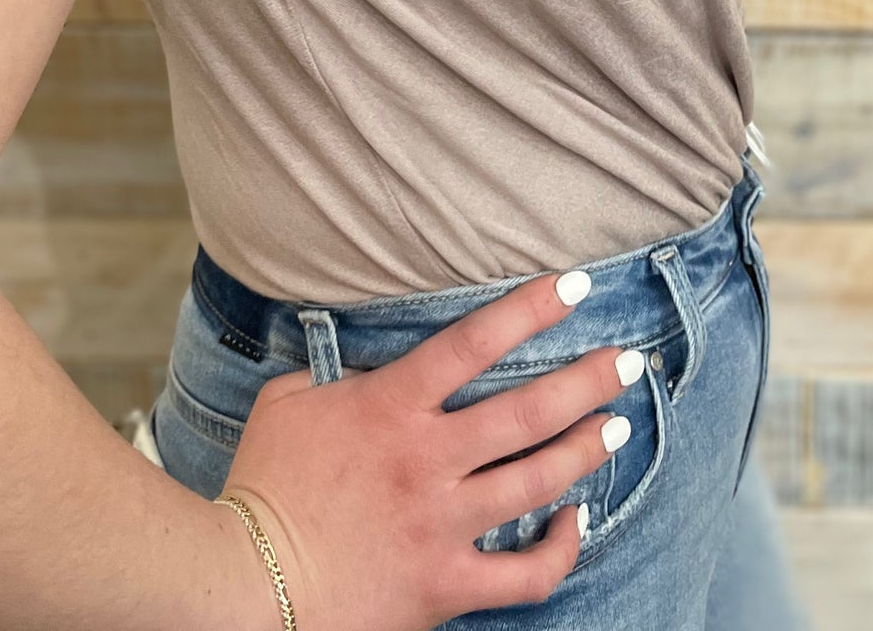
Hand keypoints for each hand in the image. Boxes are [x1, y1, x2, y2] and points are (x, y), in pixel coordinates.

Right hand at [208, 268, 642, 630]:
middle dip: (587, 379)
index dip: (530, 308)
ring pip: (538, 481)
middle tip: (627, 360)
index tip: (575, 287)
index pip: (473, 342)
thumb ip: (330, 374)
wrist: (245, 583)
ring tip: (616, 423)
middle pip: (528, 410)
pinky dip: (562, 547)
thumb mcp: (286, 403)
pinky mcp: (447, 584)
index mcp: (390, 406)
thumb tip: (355, 361)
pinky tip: (576, 522)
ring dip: (586, 448)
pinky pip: (526, 573)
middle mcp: (428, 458)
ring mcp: (443, 523)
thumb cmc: (261, 486)